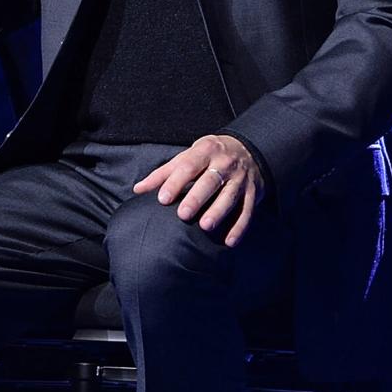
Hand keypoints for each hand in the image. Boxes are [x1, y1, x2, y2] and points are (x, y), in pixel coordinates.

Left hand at [132, 134, 264, 247]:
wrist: (248, 150)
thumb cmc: (209, 156)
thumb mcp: (188, 156)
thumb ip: (164, 173)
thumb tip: (138, 189)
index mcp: (205, 151)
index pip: (188, 166)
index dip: (175, 182)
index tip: (162, 198)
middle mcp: (225, 163)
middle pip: (211, 180)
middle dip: (197, 197)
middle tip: (183, 214)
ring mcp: (240, 178)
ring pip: (230, 195)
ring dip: (218, 211)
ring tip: (205, 226)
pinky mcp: (253, 192)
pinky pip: (247, 211)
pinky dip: (240, 227)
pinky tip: (229, 242)